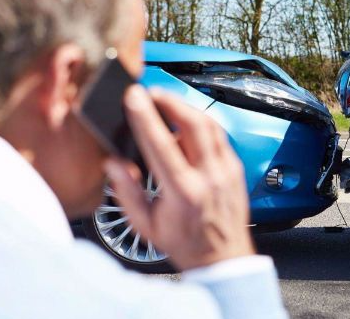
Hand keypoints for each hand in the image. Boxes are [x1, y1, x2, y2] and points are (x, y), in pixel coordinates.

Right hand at [104, 85, 254, 270]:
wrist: (223, 258)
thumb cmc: (185, 243)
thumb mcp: (146, 225)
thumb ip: (127, 192)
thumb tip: (113, 163)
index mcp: (183, 192)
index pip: (162, 144)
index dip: (145, 116)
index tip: (133, 97)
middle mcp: (209, 177)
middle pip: (193, 123)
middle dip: (170, 100)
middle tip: (151, 92)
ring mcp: (227, 170)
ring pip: (210, 124)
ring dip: (186, 108)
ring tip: (166, 103)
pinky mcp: (236, 168)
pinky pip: (219, 135)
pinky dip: (201, 123)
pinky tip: (186, 124)